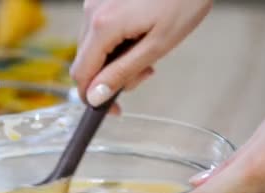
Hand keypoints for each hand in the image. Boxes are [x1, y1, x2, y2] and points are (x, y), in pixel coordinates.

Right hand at [70, 0, 212, 105]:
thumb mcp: (157, 45)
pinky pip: (99, 28)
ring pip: (92, 46)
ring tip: (147, 50)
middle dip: (109, 77)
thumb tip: (95, 97)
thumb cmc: (184, 0)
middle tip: (144, 74)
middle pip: (85, 61)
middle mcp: (91, 11)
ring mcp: (94, 1)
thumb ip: (123, 73)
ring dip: (114, 58)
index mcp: (103, 25)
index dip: (92, 98)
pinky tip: (140, 34)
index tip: (112, 109)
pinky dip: (116, 40)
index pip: (81, 75)